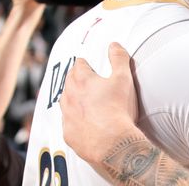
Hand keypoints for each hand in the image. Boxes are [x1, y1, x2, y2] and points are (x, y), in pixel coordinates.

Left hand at [61, 43, 138, 164]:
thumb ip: (119, 58)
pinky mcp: (68, 134)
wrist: (112, 143)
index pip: (79, 64)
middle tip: (84, 79)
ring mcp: (67, 116)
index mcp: (82, 80)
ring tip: (83, 100)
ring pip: (65, 102)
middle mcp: (69, 96)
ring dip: (72, 99)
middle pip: (68, 82)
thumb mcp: (124, 78)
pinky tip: (84, 123)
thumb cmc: (118, 109)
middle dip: (75, 79)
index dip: (85, 63)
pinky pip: (68, 123)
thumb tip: (114, 45)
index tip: (88, 64)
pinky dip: (74, 120)